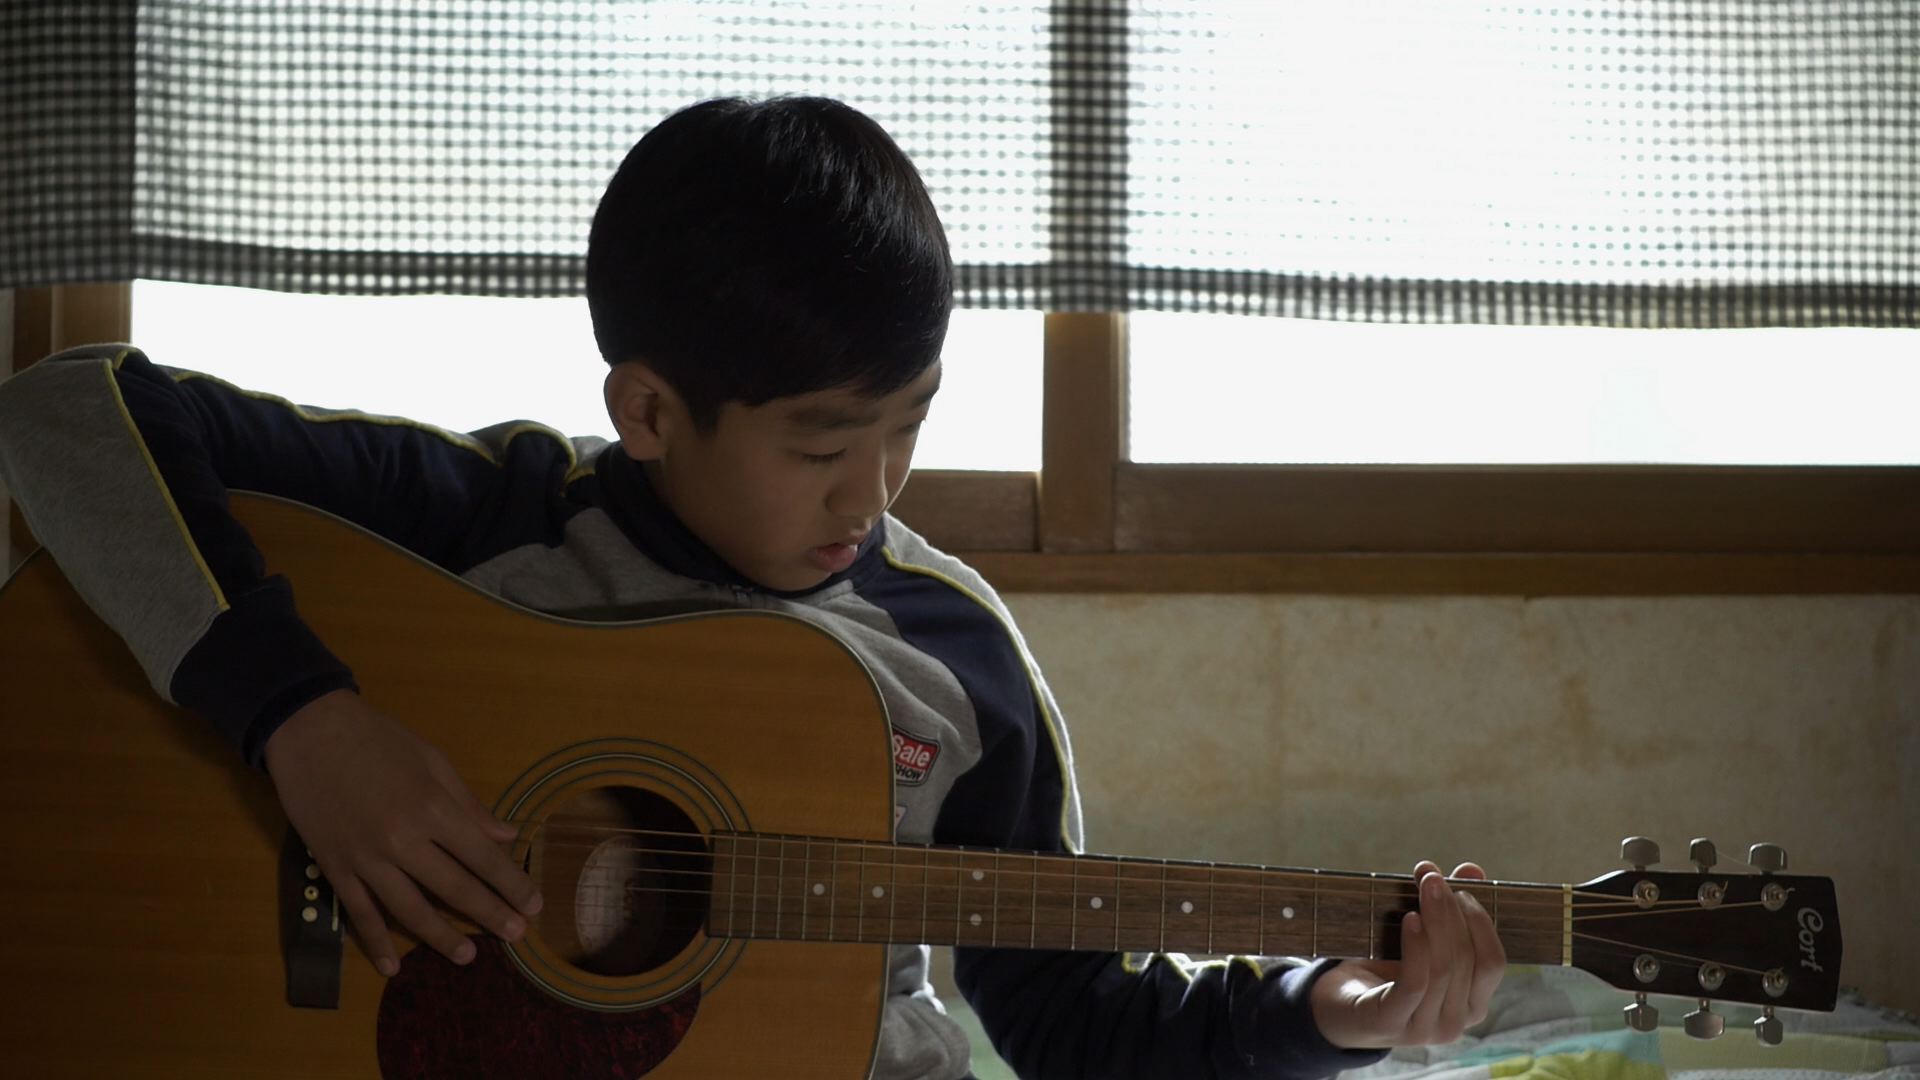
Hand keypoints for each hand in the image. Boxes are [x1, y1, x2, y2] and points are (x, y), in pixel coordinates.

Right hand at [263, 689, 542, 975]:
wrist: (309, 731)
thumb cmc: (377, 738)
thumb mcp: (432, 760)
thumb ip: (468, 803)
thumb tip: (507, 835)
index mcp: (432, 808)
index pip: (482, 856)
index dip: (511, 883)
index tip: (535, 904)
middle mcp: (402, 840)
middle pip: (453, 888)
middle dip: (489, 914)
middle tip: (516, 935)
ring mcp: (366, 859)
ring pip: (409, 910)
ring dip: (440, 938)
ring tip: (467, 958)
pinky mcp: (335, 868)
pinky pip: (359, 913)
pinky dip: (376, 942)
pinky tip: (392, 967)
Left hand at [1310, 861, 1506, 1049]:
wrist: (1339, 1006)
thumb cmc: (1385, 970)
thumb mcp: (1421, 937)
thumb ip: (1450, 908)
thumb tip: (1473, 870)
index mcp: (1472, 1004)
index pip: (1493, 963)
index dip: (1481, 921)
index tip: (1461, 886)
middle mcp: (1456, 1023)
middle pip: (1467, 960)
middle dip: (1452, 912)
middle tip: (1433, 879)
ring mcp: (1425, 1029)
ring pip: (1443, 969)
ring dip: (1435, 921)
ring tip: (1423, 888)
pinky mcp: (1392, 1023)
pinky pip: (1415, 982)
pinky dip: (1416, 947)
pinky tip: (1409, 919)